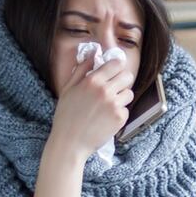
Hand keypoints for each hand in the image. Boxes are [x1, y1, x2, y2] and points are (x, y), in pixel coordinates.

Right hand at [49, 47, 134, 161]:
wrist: (70, 142)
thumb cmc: (66, 115)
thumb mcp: (68, 89)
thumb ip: (82, 69)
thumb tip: (92, 53)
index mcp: (92, 81)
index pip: (116, 64)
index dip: (117, 67)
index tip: (114, 71)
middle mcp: (105, 91)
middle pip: (127, 76)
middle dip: (122, 80)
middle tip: (114, 87)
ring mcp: (114, 105)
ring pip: (129, 93)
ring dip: (122, 97)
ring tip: (108, 105)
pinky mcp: (120, 119)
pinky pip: (126, 110)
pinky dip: (119, 113)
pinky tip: (106, 118)